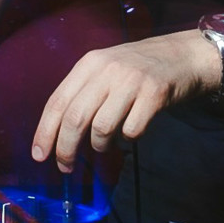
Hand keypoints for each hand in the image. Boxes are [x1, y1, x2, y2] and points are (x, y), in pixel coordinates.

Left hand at [30, 32, 216, 172]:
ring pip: (101, 128)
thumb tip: (57, 133)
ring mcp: (132, 81)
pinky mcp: (155, 94)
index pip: (58, 101)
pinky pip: (131, 131)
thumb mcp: (105, 69)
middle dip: (66, 149)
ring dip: (99, 146)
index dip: (45, 132)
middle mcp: (107, 70)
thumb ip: (83, 93)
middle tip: (66, 167)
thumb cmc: (139, 68)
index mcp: (89, 64)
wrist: (184, 55)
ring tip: (104, 145)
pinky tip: (129, 134)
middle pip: (75, 118)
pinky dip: (127, 140)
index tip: (39, 155)